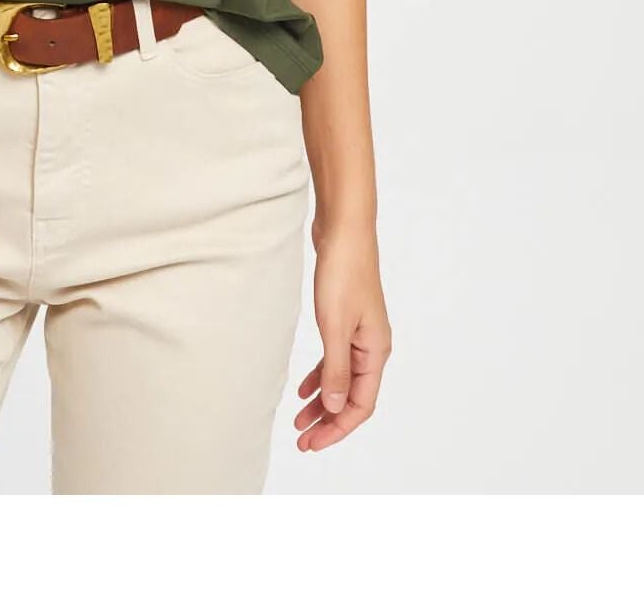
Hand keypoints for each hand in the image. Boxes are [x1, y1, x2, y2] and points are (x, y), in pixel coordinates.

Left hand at [295, 223, 391, 452]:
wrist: (344, 230)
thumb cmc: (343, 273)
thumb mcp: (335, 326)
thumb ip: (335, 369)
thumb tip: (333, 408)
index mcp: (376, 351)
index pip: (360, 405)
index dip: (337, 428)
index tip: (312, 444)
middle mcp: (373, 347)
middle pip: (351, 397)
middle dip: (327, 421)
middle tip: (301, 440)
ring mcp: (360, 333)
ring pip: (342, 380)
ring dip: (322, 401)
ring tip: (298, 420)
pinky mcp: (346, 320)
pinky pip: (335, 359)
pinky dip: (320, 376)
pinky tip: (303, 387)